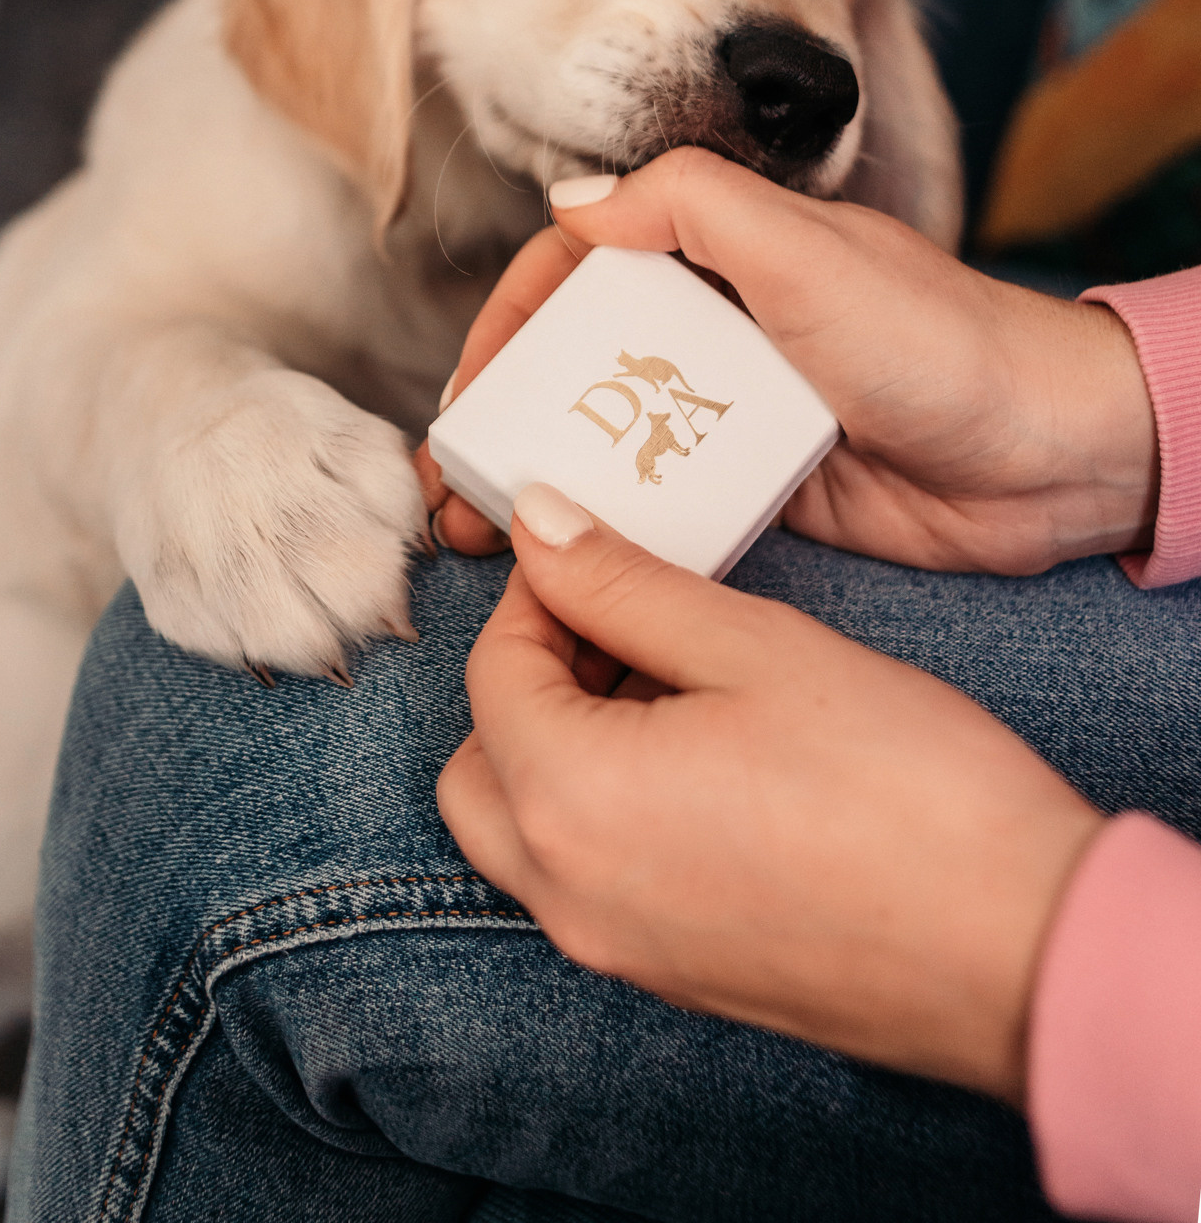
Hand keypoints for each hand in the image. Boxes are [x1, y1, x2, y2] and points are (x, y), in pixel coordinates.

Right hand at [418, 149, 1158, 575]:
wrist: (1051, 458)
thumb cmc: (941, 342)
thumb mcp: (809, 252)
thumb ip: (691, 206)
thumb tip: (571, 199)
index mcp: (722, 252)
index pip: (580, 268)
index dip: (510, 322)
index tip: (467, 391)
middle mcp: (719, 326)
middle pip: (579, 359)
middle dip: (505, 413)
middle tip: (449, 479)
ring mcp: (736, 411)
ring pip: (611, 438)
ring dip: (540, 480)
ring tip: (476, 534)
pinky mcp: (761, 490)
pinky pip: (664, 504)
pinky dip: (609, 527)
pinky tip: (562, 564)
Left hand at [437, 485, 1103, 1103]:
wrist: (1019, 948)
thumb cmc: (900, 789)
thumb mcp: (755, 648)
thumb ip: (626, 586)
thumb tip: (539, 528)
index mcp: (571, 800)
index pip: (494, 675)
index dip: (536, 595)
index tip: (595, 554)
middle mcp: (569, 893)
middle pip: (484, 764)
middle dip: (530, 680)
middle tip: (621, 623)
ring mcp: (618, 948)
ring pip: (527, 831)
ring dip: (562, 746)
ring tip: (671, 682)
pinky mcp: (673, 975)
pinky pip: (588, 881)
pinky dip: (605, 810)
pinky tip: (704, 758)